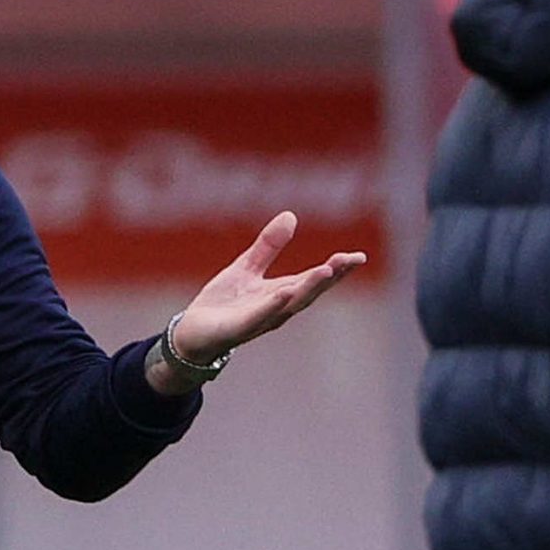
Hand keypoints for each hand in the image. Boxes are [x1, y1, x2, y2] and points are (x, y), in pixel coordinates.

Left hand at [146, 212, 367, 394]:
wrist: (190, 334)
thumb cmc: (221, 304)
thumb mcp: (246, 267)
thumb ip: (268, 245)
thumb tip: (291, 215)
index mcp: (280, 294)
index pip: (313, 280)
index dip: (337, 269)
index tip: (358, 257)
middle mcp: (275, 309)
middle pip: (308, 292)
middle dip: (331, 277)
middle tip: (351, 261)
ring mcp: (258, 320)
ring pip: (289, 305)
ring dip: (309, 288)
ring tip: (328, 270)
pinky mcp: (236, 329)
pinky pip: (257, 317)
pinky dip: (272, 306)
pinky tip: (284, 293)